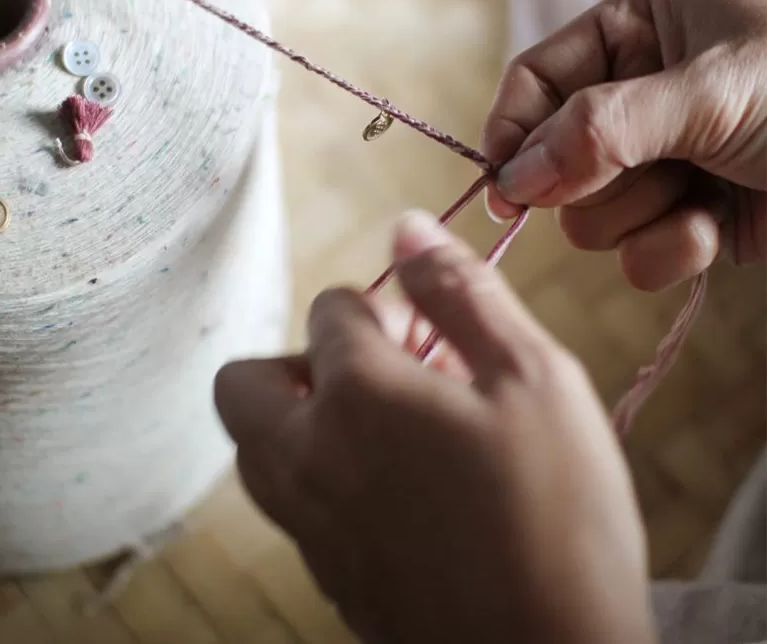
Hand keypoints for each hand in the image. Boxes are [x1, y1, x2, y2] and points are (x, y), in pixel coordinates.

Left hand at [215, 212, 655, 643]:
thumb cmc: (559, 514)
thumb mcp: (534, 378)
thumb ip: (460, 292)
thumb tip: (407, 227)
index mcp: (357, 393)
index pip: (330, 309)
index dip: (382, 303)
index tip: (428, 326)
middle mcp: (308, 456)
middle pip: (245, 379)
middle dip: (303, 357)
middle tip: (382, 371)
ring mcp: (307, 525)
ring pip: (253, 446)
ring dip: (299, 416)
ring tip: (388, 426)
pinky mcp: (325, 578)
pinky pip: (287, 504)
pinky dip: (317, 475)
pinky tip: (397, 488)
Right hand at [484, 0, 766, 289]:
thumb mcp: (703, 91)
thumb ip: (600, 128)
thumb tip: (510, 178)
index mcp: (636, 28)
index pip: (536, 79)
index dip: (511, 131)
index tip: (501, 189)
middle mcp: (638, 93)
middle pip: (553, 156)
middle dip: (593, 179)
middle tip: (639, 177)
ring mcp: (663, 159)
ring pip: (588, 213)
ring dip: (640, 214)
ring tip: (698, 195)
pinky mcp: (689, 218)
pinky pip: (635, 252)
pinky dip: (671, 248)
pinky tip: (716, 229)